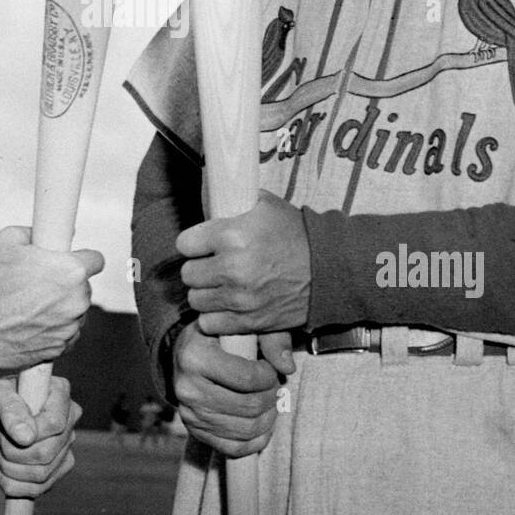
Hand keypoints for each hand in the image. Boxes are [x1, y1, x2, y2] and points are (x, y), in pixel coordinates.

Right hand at [0, 227, 102, 371]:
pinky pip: (63, 340)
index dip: (82, 259)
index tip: (73, 262)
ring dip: (60, 312)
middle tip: (40, 284)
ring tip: (29, 306)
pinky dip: (51, 334)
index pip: (96, 261)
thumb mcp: (12, 238)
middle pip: (84, 291)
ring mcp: (64, 330)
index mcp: (71, 271)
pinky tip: (29, 324)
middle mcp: (74, 302)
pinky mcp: (52, 352)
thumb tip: (54, 233)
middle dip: (67, 287)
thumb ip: (40, 234)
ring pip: (74, 317)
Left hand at [0, 376, 79, 498]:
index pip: (55, 423)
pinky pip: (38, 489)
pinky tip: (1, 470)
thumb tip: (28, 437)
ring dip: (9, 468)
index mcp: (57, 391)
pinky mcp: (56, 469)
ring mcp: (64, 445)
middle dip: (12, 452)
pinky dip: (12, 484)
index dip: (28, 434)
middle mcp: (67, 418)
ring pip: (43, 473)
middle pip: (48, 452)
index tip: (0, 429)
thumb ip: (10, 410)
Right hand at [170, 322, 281, 457]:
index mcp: (194, 357)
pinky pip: (234, 449)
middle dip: (271, 397)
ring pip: (245, 430)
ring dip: (268, 418)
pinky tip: (264, 424)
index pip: (246, 378)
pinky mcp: (195, 432)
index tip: (269, 369)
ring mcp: (189, 414)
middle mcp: (187, 388)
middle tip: (274, 386)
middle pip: (248, 407)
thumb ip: (268, 338)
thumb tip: (288, 366)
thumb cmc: (216, 336)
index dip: (269, 376)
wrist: (184, 354)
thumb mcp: (237, 326)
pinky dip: (256, 441)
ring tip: (270, 402)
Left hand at [176, 191, 310, 335]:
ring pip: (196, 300)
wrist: (330, 270)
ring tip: (221, 284)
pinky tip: (226, 305)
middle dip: (199, 267)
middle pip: (188, 274)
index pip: (184, 244)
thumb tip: (209, 191)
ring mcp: (240, 299)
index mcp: (232, 235)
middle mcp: (232, 268)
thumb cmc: (296, 235)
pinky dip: (215, 316)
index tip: (203, 245)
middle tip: (213, 264)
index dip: (194, 243)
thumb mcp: (265, 205)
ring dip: (206, 293)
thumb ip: (233, 201)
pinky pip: (210, 323)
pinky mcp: (249, 322)